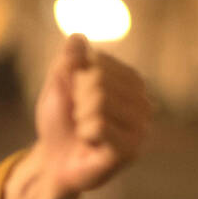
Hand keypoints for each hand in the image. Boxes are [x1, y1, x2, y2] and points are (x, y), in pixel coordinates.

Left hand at [34, 32, 152, 193]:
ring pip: (101, 101)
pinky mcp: (132, 149)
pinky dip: (86, 133)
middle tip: (79, 119)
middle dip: (79, 100)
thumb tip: (77, 36)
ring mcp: (141, 126)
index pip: (99, 61)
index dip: (77, 79)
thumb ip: (68, 61)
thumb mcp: (58, 86)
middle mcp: (143, 101)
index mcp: (130, 80)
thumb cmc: (60, 124)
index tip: (77, 98)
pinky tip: (91, 143)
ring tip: (85, 131)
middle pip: (100, 80)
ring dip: (82, 118)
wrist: (54, 162)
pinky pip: (101, 125)